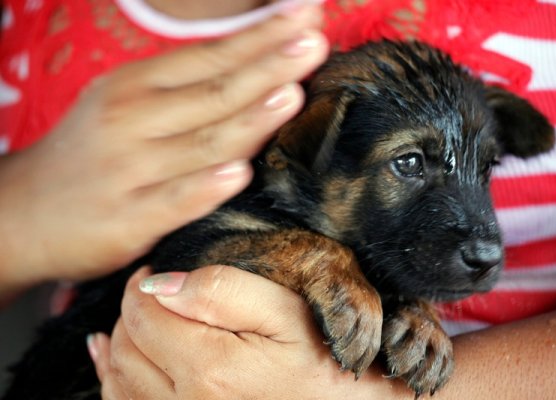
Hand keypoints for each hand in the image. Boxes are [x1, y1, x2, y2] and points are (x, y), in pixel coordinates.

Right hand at [0, 4, 327, 289]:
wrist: (24, 210)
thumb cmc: (94, 152)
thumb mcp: (127, 104)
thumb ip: (185, 89)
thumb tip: (253, 66)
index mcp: (136, 86)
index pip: (210, 55)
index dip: (261, 36)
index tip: (305, 15)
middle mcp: (132, 121)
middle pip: (214, 92)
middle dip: (270, 65)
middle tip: (314, 43)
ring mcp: (130, 171)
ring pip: (203, 143)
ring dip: (251, 119)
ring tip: (292, 94)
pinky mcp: (126, 219)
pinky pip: (173, 201)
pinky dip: (205, 187)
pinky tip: (237, 174)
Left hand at [89, 266, 408, 398]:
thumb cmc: (320, 357)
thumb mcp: (285, 312)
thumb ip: (224, 291)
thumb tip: (162, 283)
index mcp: (209, 367)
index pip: (142, 312)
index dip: (141, 284)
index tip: (154, 271)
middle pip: (125, 343)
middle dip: (131, 309)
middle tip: (151, 292)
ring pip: (119, 376)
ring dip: (120, 342)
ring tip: (137, 318)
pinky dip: (115, 379)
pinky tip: (121, 361)